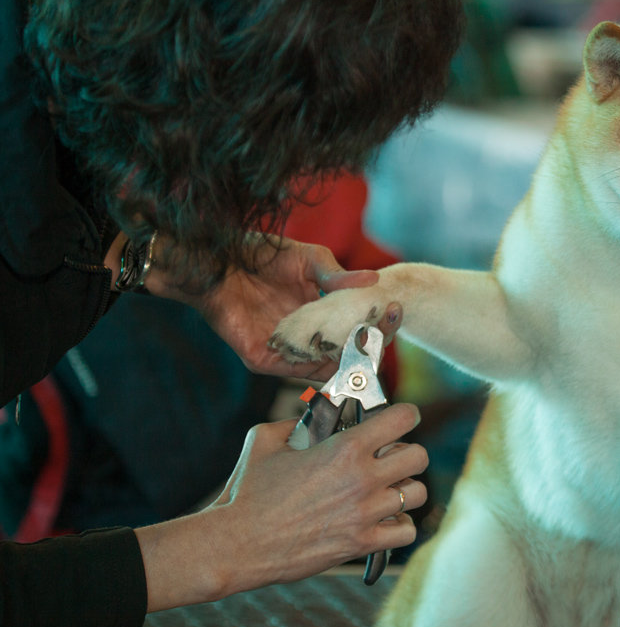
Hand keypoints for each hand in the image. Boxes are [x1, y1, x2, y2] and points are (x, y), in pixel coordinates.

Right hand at [135, 403, 427, 611]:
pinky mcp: (362, 544)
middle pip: (419, 456)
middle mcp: (363, 479)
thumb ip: (297, 422)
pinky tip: (380, 520)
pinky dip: (398, 525)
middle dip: (407, 452)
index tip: (399, 419)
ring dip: (405, 489)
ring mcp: (366, 514)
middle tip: (389, 458)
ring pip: (417, 493)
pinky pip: (406, 531)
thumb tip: (317, 415)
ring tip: (385, 490)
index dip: (404, 415)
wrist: (237, 545)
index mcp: (344, 448)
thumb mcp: (266, 440)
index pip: (403, 418)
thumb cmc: (248, 492)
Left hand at [161, 234, 399, 380]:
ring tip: (376, 338)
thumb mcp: (308, 260)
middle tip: (392, 322)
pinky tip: (344, 351)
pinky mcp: (265, 360)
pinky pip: (300, 372)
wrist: (216, 260)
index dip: (377, 323)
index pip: (354, 329)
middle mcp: (305, 338)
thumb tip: (375, 281)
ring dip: (355, 356)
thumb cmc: (259, 254)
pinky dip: (323, 366)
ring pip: (328, 367)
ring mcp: (285, 352)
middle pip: (348, 352)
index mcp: (317, 315)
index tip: (396, 310)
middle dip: (376, 341)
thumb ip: (338, 276)